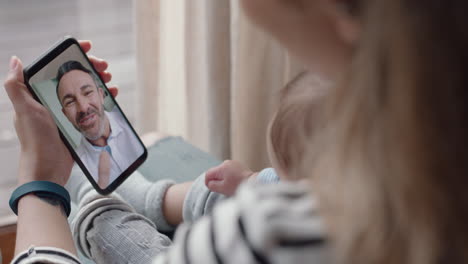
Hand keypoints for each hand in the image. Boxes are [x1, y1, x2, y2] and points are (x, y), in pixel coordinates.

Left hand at [3, 40, 116, 185]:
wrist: (48, 171)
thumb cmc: (35, 141)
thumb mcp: (25, 111)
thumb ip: (16, 86)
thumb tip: (16, 60)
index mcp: (38, 93)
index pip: (55, 66)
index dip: (71, 54)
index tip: (87, 48)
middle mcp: (51, 99)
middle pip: (74, 76)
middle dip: (90, 67)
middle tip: (105, 68)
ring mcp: (66, 111)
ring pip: (85, 89)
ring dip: (99, 81)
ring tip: (110, 81)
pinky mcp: (77, 123)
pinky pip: (92, 105)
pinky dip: (102, 98)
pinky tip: (111, 96)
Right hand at [205, 160, 254, 195]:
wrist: (253, 182)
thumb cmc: (238, 186)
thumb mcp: (222, 188)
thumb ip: (212, 185)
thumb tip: (209, 182)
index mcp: (221, 168)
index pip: (208, 174)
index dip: (207, 182)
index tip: (211, 188)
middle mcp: (226, 163)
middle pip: (215, 172)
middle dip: (216, 180)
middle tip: (222, 188)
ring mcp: (232, 163)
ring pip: (222, 171)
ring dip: (223, 177)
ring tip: (229, 185)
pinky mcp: (238, 164)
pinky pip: (229, 170)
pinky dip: (229, 175)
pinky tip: (234, 181)